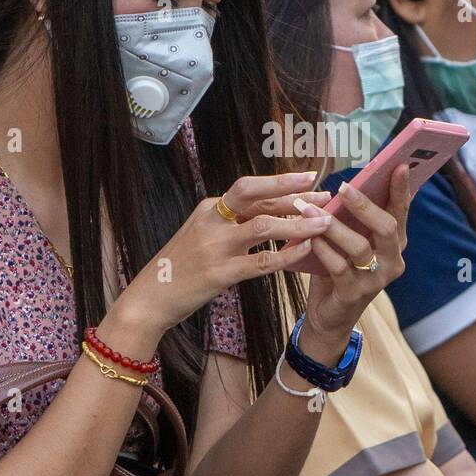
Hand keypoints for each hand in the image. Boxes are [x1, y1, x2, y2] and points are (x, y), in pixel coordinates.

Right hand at [116, 171, 333, 336]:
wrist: (150, 297)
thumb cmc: (181, 267)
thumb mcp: (201, 234)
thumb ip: (231, 223)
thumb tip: (269, 212)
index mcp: (210, 209)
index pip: (250, 189)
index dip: (280, 183)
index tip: (307, 178)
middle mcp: (213, 222)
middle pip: (256, 197)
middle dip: (291, 192)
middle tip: (323, 194)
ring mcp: (216, 247)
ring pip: (264, 227)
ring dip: (297, 224)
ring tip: (324, 223)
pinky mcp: (220, 274)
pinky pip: (262, 262)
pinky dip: (287, 255)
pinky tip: (306, 250)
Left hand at [292, 164, 410, 364]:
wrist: (330, 314)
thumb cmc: (341, 266)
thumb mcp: (352, 238)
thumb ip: (356, 217)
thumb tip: (350, 182)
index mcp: (395, 242)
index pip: (402, 210)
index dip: (401, 188)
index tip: (400, 165)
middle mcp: (392, 260)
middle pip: (388, 228)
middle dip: (365, 206)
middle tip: (344, 187)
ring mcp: (376, 280)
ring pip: (360, 247)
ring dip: (333, 226)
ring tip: (310, 210)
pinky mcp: (354, 295)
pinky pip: (338, 267)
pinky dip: (323, 249)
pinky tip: (309, 238)